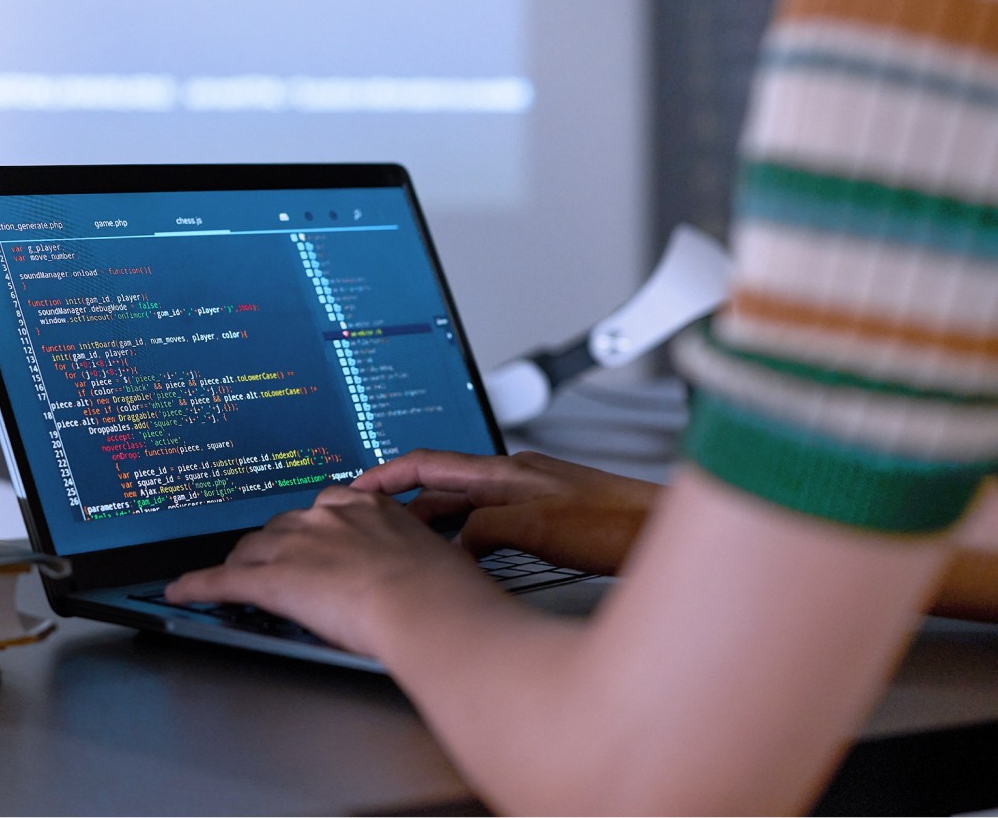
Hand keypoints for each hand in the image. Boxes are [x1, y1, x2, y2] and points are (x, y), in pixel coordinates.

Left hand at [165, 486, 498, 656]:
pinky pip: (224, 580)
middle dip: (274, 545)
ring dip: (242, 562)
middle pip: (282, 526)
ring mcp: (296, 545)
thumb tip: (414, 570)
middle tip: (273, 563)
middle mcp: (325, 516)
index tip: (311, 538)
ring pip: (252, 548)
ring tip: (233, 574)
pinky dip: (199, 584)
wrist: (426, 606)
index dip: (312, 528)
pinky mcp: (274, 579)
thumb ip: (407, 554)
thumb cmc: (441, 589)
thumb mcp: (430, 556)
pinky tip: (182, 589)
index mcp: (365, 505)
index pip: (324, 508)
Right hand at [354, 450, 659, 575]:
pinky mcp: (547, 519)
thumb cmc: (621, 527)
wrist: (668, 533)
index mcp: (507, 471)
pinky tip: (465, 562)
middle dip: (403, 506)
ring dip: (434, 525)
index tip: (355, 490)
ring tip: (406, 548)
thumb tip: (452, 540)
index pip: (429, 463)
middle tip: (369, 528)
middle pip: (443, 488)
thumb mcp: (541, 529)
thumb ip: (487, 527)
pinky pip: (488, 525)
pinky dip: (465, 540)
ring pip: (466, 509)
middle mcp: (516, 478)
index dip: (386, 475)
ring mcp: (532, 497)